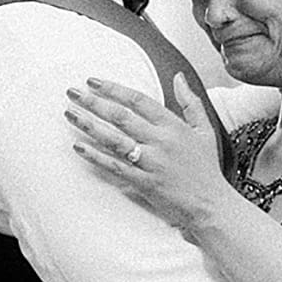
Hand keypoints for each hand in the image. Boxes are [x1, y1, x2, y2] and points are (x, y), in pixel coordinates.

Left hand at [66, 75, 231, 231]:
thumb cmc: (207, 168)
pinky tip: (78, 147)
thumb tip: (178, 77)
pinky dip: (95, 156)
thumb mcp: (205, 130)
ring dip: (89, 125)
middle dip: (94, 102)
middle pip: (121, 117)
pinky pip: (115, 166)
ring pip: (114, 139)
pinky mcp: (144, 182)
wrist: (211, 205)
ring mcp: (152, 163)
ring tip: (70, 114)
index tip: (93, 82)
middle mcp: (161, 142)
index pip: (139, 100)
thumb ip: (190, 102)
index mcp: (174, 126)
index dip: (114, 89)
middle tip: (72, 93)